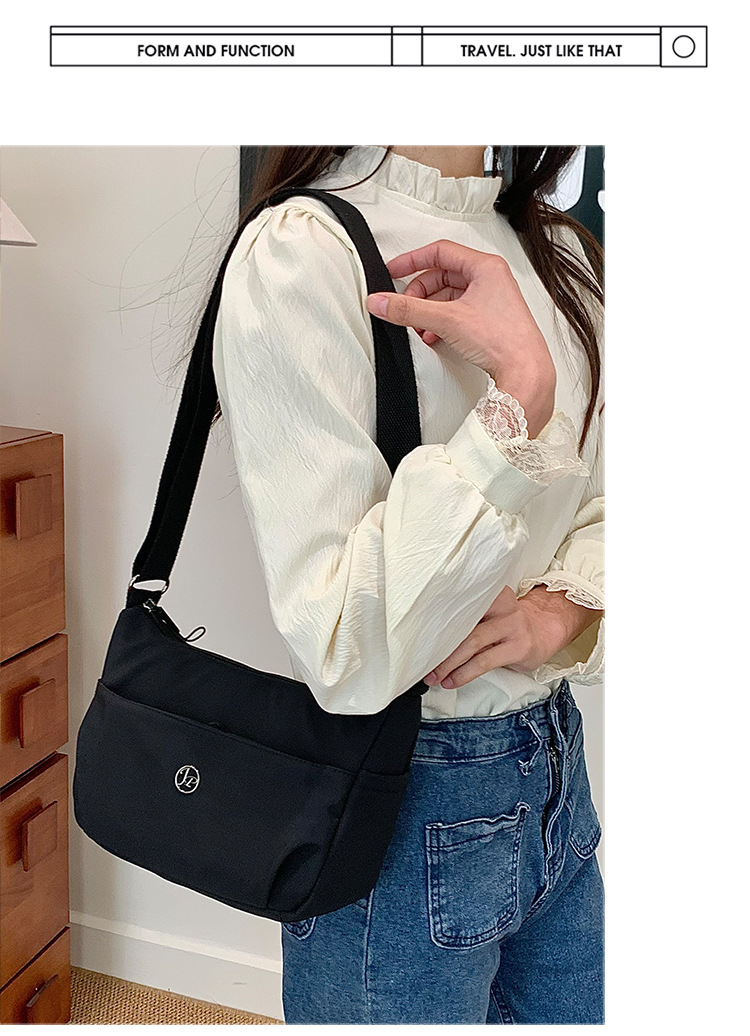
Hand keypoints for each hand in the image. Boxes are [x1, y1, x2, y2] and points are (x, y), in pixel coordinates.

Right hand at [364, 239, 555, 437]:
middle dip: (419, 292)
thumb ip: (408, 309)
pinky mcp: (490, 319)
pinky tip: (432, 335)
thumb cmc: (503, 339)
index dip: (412, 260)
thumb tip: (381, 301)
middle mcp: (491, 279)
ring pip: (449, 296)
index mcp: (485, 267)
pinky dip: (441, 321)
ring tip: (418, 326)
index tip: (392, 271)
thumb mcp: (446, 320)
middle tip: (404, 305)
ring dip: (429, 310)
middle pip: (442, 275)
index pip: (439, 252)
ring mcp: (492, 299)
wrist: (525, 370)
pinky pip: (457, 312)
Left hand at [423, 584, 602, 689]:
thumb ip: (466, 620)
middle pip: (462, 624)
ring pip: (472, 642)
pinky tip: (452, 680)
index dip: (435, 618)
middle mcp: (501, 605)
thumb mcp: (489, 613)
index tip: (417, 632)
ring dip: (449, 663)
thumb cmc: (507, 625)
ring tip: (434, 676)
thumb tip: (431, 639)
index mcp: (490, 592)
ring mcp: (511, 625)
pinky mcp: (517, 646)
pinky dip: (464, 673)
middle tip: (422, 662)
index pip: (458, 602)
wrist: (544, 631)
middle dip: (439, 646)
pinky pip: (484, 661)